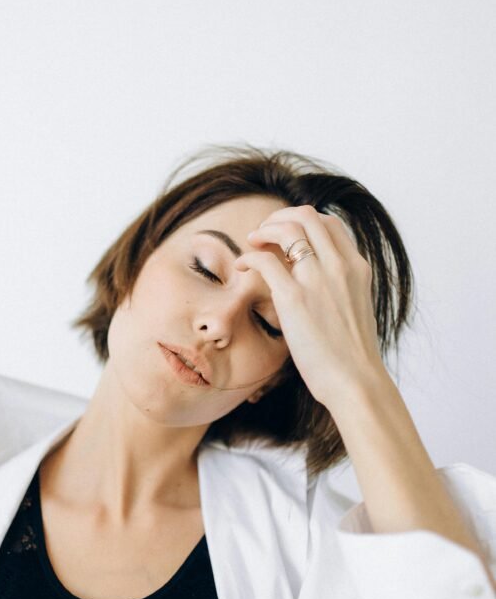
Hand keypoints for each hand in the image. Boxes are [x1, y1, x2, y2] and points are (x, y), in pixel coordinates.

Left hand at [235, 205, 386, 409]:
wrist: (356, 382)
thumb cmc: (353, 356)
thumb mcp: (356, 309)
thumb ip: (341, 288)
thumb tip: (321, 285)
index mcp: (356, 268)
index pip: (329, 223)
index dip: (303, 222)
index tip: (286, 236)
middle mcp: (340, 266)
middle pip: (307, 216)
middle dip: (279, 217)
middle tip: (263, 233)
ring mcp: (317, 280)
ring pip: (287, 228)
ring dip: (264, 229)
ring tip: (251, 242)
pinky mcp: (294, 299)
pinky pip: (264, 260)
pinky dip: (248, 257)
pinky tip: (241, 267)